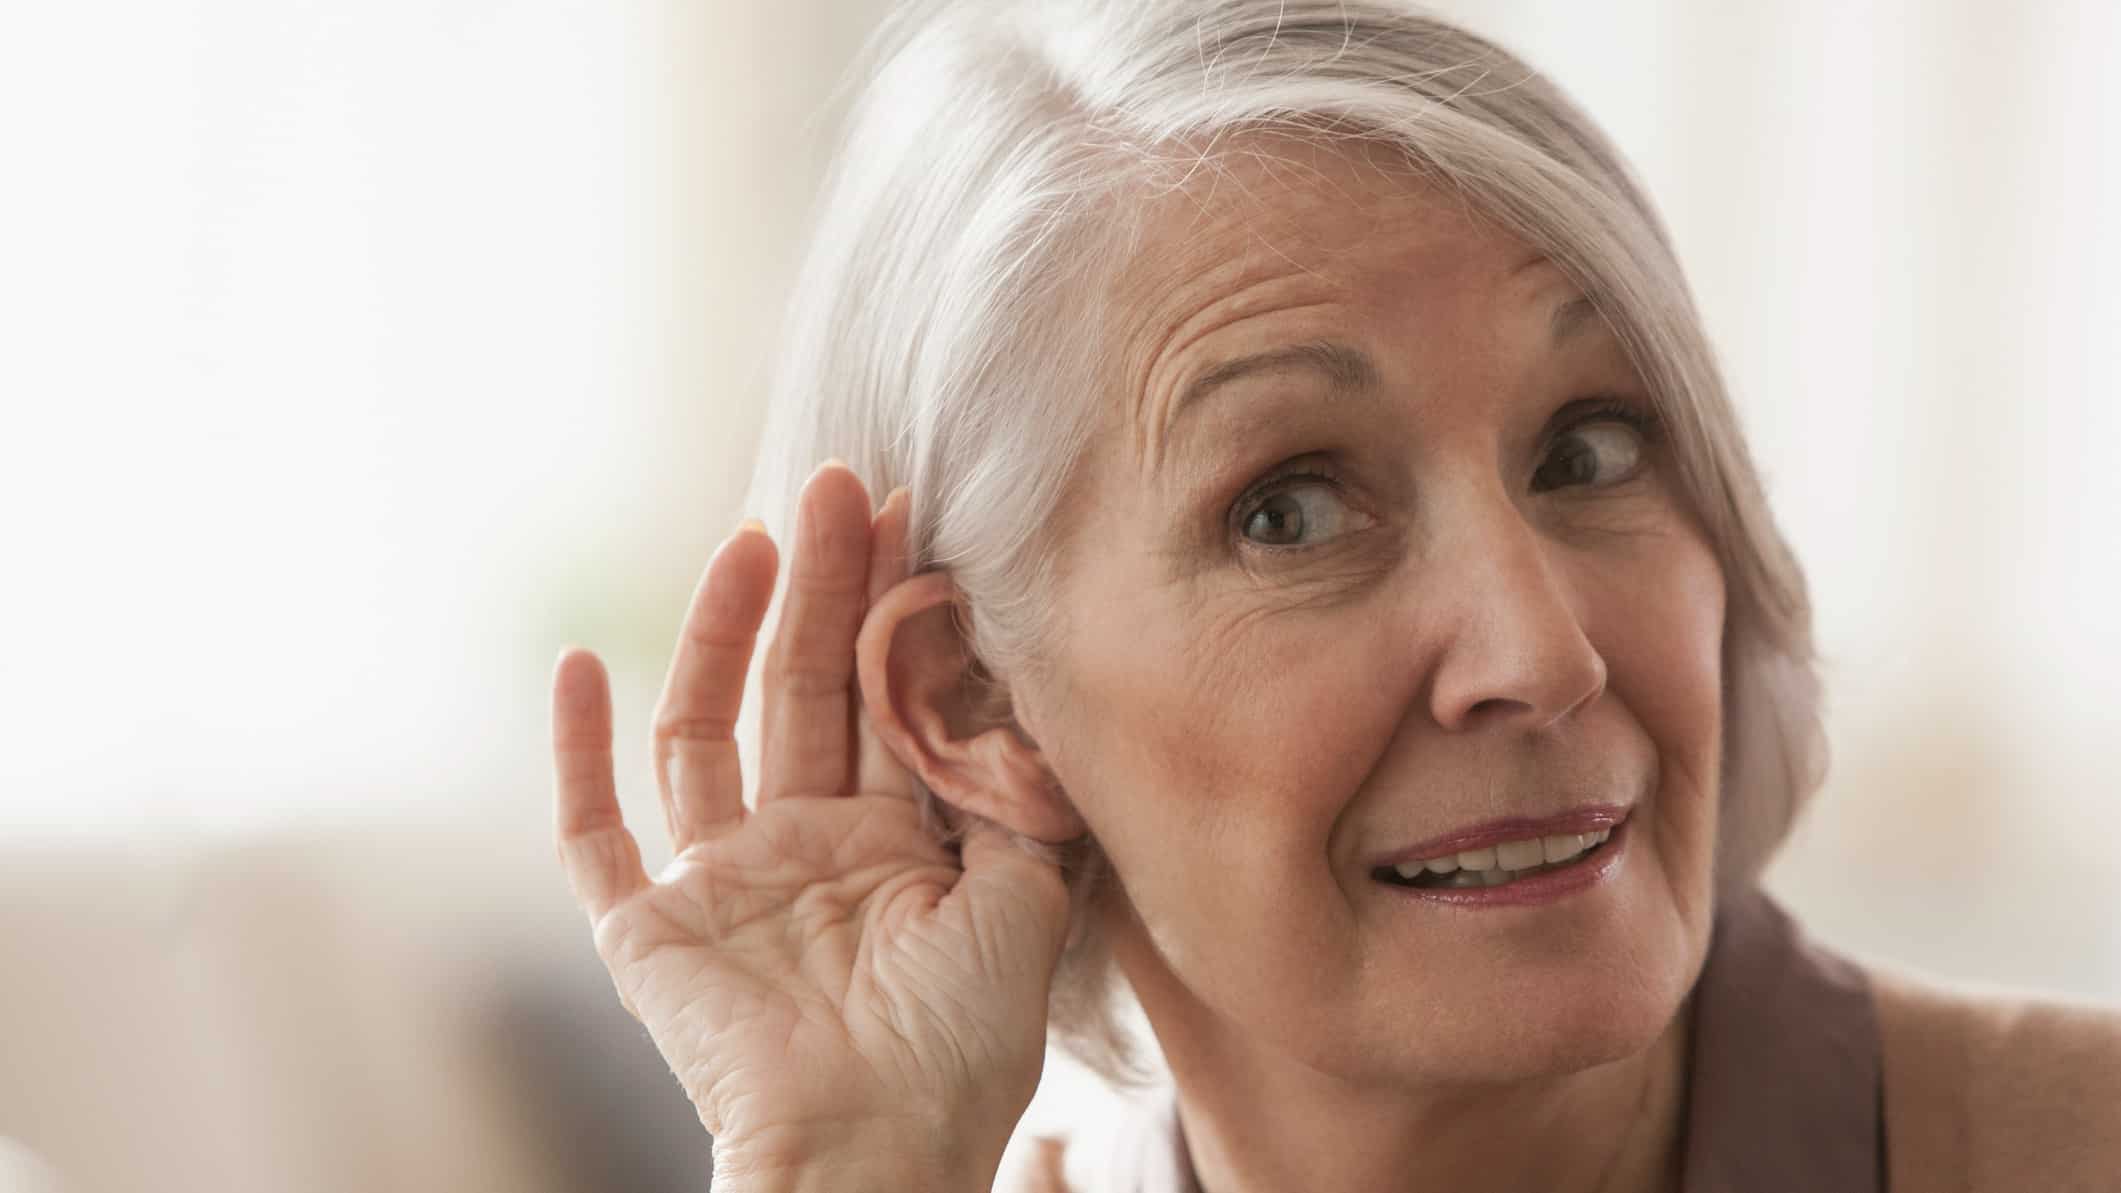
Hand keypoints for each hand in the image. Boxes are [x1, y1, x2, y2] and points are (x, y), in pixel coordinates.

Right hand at [548, 463, 1071, 1190]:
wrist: (873, 1150)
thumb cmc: (959, 1052)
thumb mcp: (1027, 907)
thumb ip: (1023, 802)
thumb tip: (1031, 702)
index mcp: (891, 851)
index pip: (886, 703)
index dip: (895, 611)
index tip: (913, 517)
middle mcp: (803, 852)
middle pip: (804, 691)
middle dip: (823, 587)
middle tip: (840, 484)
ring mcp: (721, 886)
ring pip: (706, 731)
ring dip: (720, 632)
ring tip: (751, 536)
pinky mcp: (644, 930)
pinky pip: (592, 835)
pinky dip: (574, 753)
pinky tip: (577, 662)